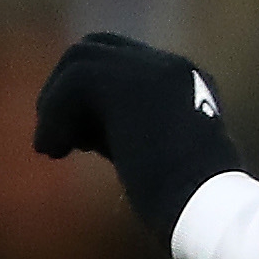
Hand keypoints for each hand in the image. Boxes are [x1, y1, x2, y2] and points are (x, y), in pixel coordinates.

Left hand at [29, 33, 243, 243]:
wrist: (208, 212)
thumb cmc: (191, 207)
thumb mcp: (161, 158)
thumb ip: (130, 132)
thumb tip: (86, 130)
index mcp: (185, 80)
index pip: (123, 59)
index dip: (91, 91)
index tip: (81, 135)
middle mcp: (170, 65)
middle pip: (97, 46)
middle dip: (65, 86)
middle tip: (55, 133)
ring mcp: (151, 70)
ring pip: (80, 59)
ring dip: (55, 102)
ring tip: (50, 146)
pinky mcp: (128, 85)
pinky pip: (73, 83)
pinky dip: (53, 116)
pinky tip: (51, 151)